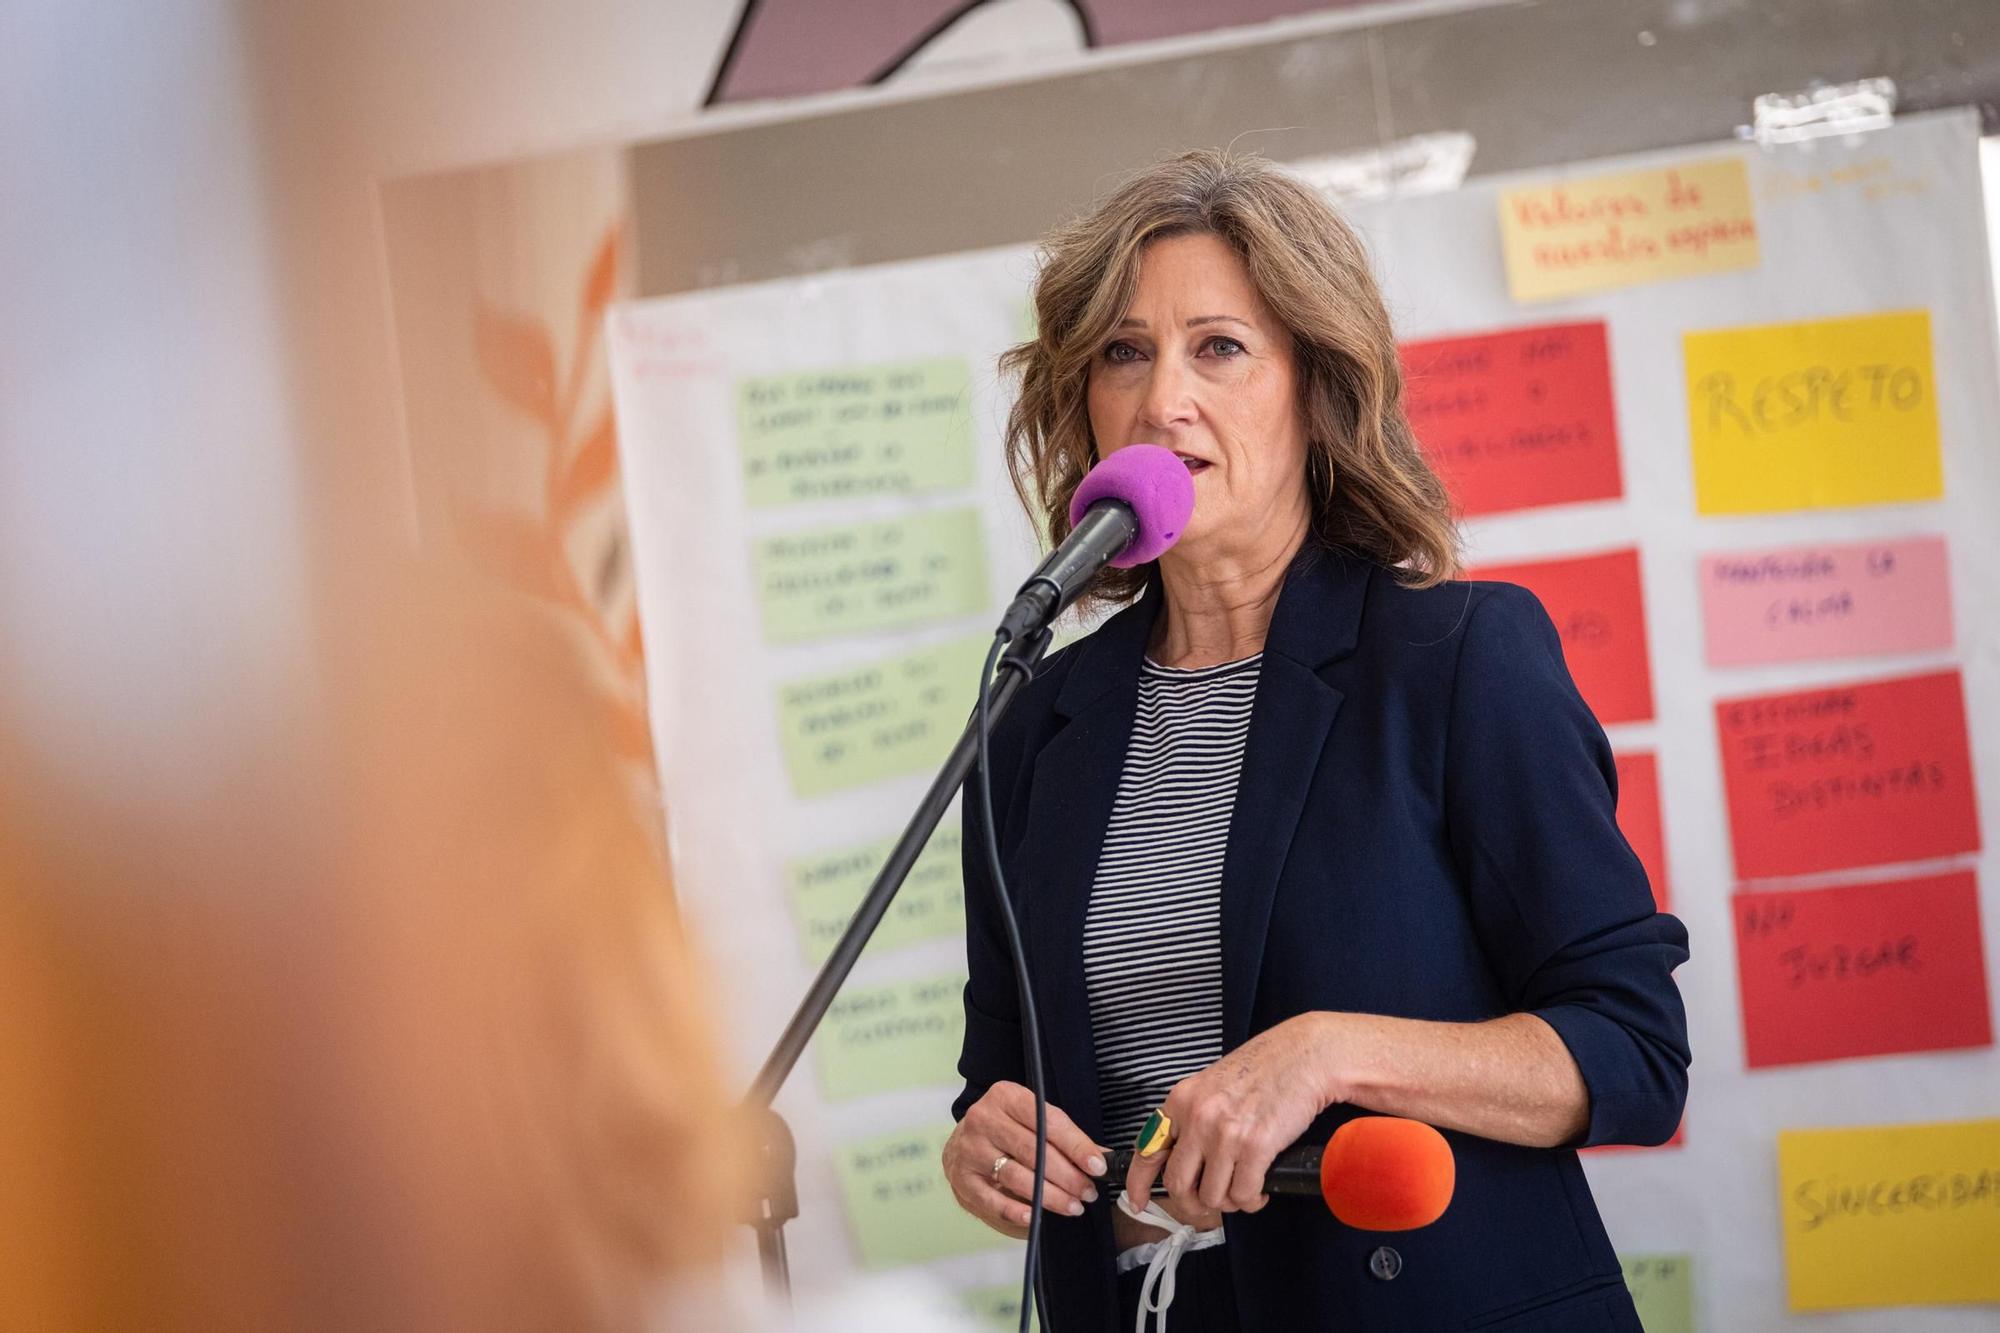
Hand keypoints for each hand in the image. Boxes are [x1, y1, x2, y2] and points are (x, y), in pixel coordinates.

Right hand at [944, 1081, 1108, 1236]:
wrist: (962, 1144)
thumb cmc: (1007, 1131)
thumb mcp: (1033, 1121)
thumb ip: (1064, 1137)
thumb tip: (1102, 1158)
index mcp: (1005, 1096)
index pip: (1047, 1121)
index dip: (1075, 1145)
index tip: (1098, 1166)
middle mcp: (983, 1119)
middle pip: (1033, 1150)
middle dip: (1067, 1175)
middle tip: (1088, 1192)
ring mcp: (969, 1150)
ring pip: (1016, 1177)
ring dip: (1050, 1196)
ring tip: (1073, 1206)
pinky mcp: (961, 1180)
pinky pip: (993, 1200)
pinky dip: (1016, 1211)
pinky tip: (1036, 1218)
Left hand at [1123, 1014, 1340, 1216]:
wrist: (1305, 1054)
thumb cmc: (1265, 1069)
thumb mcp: (1212, 1086)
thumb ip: (1193, 1117)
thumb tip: (1185, 1160)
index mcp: (1181, 1100)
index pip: (1148, 1149)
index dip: (1138, 1184)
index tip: (1137, 1203)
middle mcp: (1197, 1117)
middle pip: (1177, 1184)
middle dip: (1193, 1204)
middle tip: (1210, 1203)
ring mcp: (1224, 1133)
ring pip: (1212, 1197)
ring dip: (1230, 1202)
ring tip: (1245, 1188)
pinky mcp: (1255, 1147)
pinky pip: (1243, 1195)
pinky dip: (1252, 1200)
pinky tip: (1261, 1188)